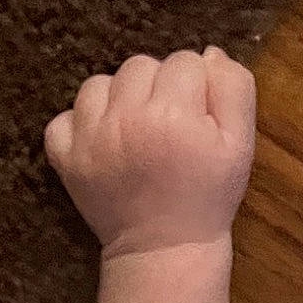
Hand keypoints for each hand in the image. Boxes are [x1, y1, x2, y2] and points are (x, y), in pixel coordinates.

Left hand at [45, 48, 256, 258]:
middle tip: (166, 125)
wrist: (163, 249)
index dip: (196, 87)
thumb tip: (208, 53)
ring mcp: (90, 139)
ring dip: (117, 98)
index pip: (184, 62)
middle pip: (140, 65)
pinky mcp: (66, 160)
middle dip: (157, 86)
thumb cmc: (207, 196)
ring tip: (133, 128)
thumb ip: (233, 89)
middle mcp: (125, 120)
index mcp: (173, 114)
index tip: (197, 119)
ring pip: (99, 84)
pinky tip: (100, 141)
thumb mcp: (240, 143)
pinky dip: (77, 125)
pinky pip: (61, 120)